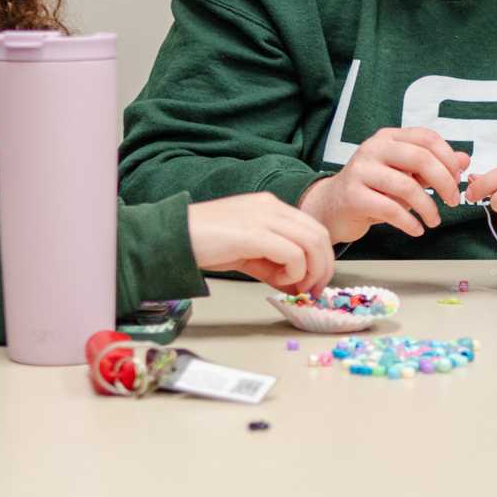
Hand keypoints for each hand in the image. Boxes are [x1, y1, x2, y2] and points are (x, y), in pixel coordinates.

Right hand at [186, 193, 333, 293]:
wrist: (172, 237)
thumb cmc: (204, 243)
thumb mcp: (247, 253)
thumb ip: (273, 265)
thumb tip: (297, 285)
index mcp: (270, 206)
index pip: (313, 228)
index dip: (322, 258)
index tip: (314, 283)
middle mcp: (271, 206)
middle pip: (319, 235)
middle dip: (323, 267)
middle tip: (314, 291)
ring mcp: (263, 217)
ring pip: (312, 243)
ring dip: (312, 272)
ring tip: (297, 288)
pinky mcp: (254, 233)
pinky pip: (293, 254)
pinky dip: (294, 273)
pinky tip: (278, 281)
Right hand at [299, 127, 468, 243]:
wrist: (331, 207)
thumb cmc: (372, 190)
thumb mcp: (404, 174)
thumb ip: (432, 165)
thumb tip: (465, 159)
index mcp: (388, 138)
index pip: (427, 138)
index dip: (449, 158)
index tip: (459, 178)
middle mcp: (373, 149)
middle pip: (420, 158)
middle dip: (444, 182)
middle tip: (453, 201)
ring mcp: (361, 171)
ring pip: (407, 186)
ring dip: (428, 207)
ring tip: (434, 221)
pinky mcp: (353, 196)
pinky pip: (390, 209)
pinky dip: (410, 222)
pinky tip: (417, 229)